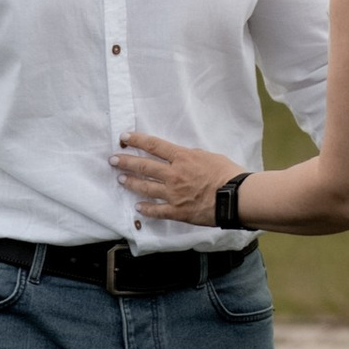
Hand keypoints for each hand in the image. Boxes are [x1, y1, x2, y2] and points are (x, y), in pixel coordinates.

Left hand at [114, 132, 243, 226]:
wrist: (235, 197)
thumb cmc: (228, 174)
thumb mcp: (210, 157)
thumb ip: (192, 156)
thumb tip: (182, 156)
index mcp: (182, 158)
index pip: (154, 146)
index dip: (137, 140)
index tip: (124, 137)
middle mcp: (174, 175)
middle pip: (144, 166)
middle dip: (126, 161)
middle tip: (112, 159)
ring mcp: (173, 194)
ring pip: (146, 187)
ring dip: (131, 183)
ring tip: (121, 179)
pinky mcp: (177, 211)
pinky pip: (157, 210)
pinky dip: (146, 209)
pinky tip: (138, 207)